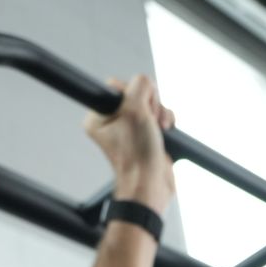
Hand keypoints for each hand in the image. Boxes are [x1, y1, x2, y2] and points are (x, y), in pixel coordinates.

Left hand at [84, 75, 175, 214]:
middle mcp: (112, 121)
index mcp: (98, 117)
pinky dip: (166, 120)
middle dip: (150, 104)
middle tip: (149, 121)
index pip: (116, 86)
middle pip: (136, 92)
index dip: (133, 94)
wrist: (152, 184)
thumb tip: (145, 82)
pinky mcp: (146, 133)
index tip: (137, 111)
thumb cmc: (138, 157)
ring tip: (159, 128)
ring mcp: (130, 127)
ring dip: (160, 112)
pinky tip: (165, 131)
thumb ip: (140, 86)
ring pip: (150, 102)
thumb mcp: (136, 111)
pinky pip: (159, 114)